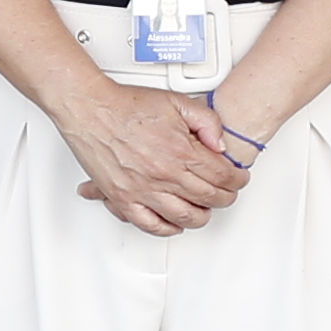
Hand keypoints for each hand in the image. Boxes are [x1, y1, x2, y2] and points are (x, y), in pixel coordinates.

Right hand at [59, 69, 245, 233]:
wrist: (91, 108)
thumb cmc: (127, 104)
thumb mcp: (178, 102)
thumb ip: (207, 122)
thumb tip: (220, 146)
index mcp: (181, 150)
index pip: (223, 176)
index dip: (237, 179)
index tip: (238, 178)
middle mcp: (164, 174)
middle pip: (209, 198)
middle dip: (226, 197)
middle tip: (228, 193)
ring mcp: (144, 190)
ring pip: (185, 217)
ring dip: (203, 216)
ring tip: (206, 208)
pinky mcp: (123, 199)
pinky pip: (151, 225)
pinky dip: (168, 229)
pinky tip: (175, 223)